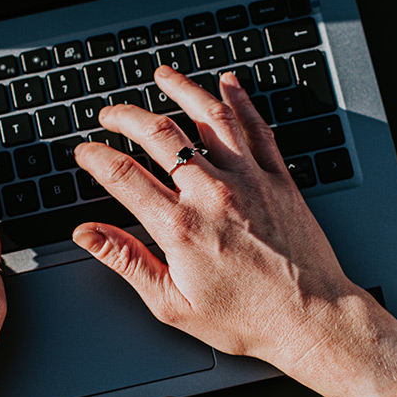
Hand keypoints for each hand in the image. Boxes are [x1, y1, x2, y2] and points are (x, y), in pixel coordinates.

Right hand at [70, 66, 369, 370]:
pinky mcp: (279, 180)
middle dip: (127, 117)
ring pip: (210, 117)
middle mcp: (213, 195)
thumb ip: (127, 262)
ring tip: (163, 77)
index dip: (95, 157)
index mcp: (180, 228)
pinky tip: (228, 85)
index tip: (85, 152)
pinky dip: (240, 101)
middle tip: (111, 114)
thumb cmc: (247, 319)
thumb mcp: (173, 304)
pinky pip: (257, 128)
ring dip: (182, 90)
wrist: (311, 318)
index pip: (123, 175)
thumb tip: (88, 235)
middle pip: (160, 135)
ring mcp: (249, 181)